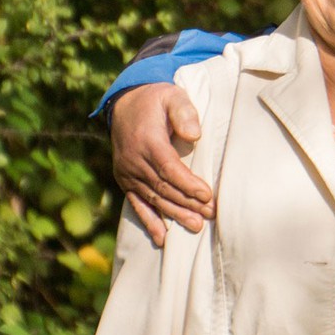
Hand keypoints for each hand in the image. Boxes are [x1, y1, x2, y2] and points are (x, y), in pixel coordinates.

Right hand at [110, 83, 212, 243]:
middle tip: (210, 214)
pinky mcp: (125, 180)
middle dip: (188, 203)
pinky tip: (162, 238)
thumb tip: (194, 135)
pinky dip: (149, 221)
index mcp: (147, 141)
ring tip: (196, 226)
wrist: (126, 103)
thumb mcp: (172, 96)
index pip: (169, 169)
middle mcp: (134, 160)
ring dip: (174, 215)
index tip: (208, 195)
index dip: (188, 184)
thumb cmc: (157, 100)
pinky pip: (136, 203)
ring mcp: (127, 172)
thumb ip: (183, 111)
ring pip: (153, 198)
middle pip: (163, 187)